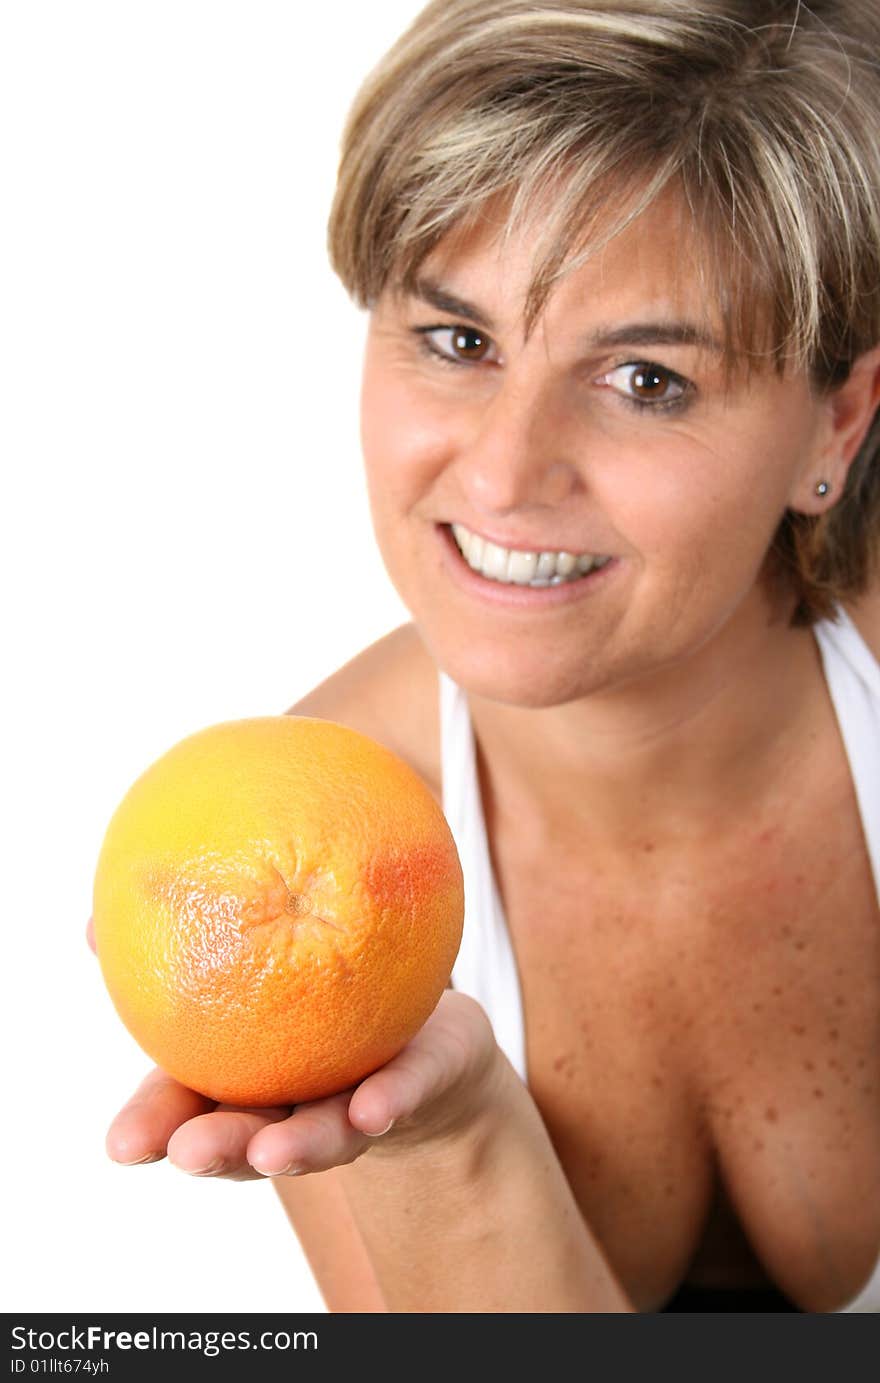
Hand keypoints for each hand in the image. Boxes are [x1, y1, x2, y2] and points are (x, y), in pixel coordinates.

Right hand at [87, 916, 497, 1180]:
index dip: (154, 1129)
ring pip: (324, 1136)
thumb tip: (92, 916)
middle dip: (217, 1150)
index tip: (122, 1147)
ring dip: (298, 1148)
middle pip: (248, 1137)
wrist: (434, 1036)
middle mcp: (295, 1105)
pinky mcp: (421, 1085)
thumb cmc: (321, 998)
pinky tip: (373, 1108)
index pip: (188, 1109)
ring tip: (274, 1151)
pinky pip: (406, 1093)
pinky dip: (388, 1103)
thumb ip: (190, 935)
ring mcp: (356, 1104)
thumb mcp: (255, 957)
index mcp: (245, 1080)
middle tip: (188, 1152)